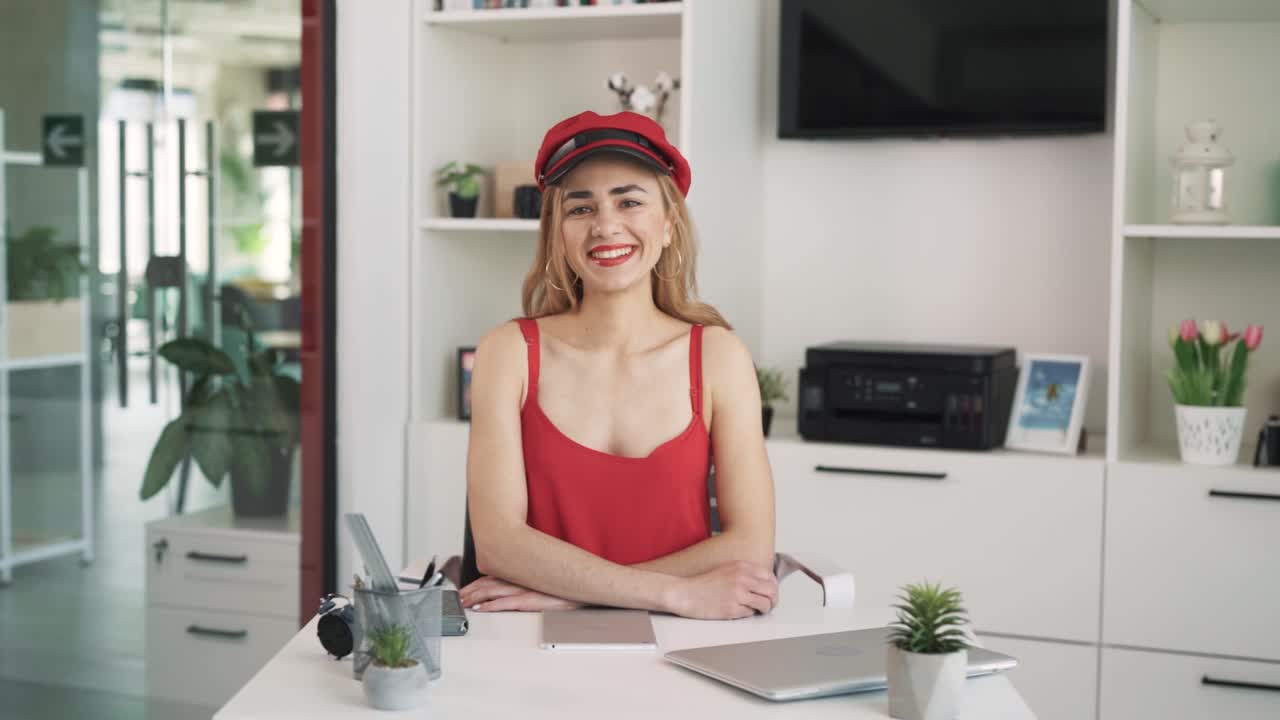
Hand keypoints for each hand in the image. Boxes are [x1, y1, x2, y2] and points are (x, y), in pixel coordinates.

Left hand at [458, 576, 581, 612]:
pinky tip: (482, 609)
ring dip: (477, 597)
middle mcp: (523, 579)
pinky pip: (509, 603)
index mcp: (524, 573)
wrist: (587, 588)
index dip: (477, 583)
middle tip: (458, 597)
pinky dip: (493, 606)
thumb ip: (528, 581)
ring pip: (495, 591)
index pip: (495, 576)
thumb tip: (512, 585)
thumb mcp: (545, 581)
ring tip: (463, 602)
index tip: (464, 589)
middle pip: (490, 583)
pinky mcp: (535, 600)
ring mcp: (528, 589)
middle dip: (472, 591)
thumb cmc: (567, 587)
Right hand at [664, 561, 778, 619]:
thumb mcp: (727, 569)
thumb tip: (765, 585)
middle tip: (768, 605)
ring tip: (757, 610)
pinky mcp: (732, 609)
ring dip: (764, 609)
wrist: (685, 593)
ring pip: (765, 604)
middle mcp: (742, 578)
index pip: (770, 576)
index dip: (773, 587)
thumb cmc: (704, 584)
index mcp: (742, 566)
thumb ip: (746, 574)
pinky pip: (751, 613)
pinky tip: (739, 611)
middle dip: (773, 600)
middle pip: (772, 590)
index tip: (770, 593)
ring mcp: (738, 594)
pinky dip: (749, 614)